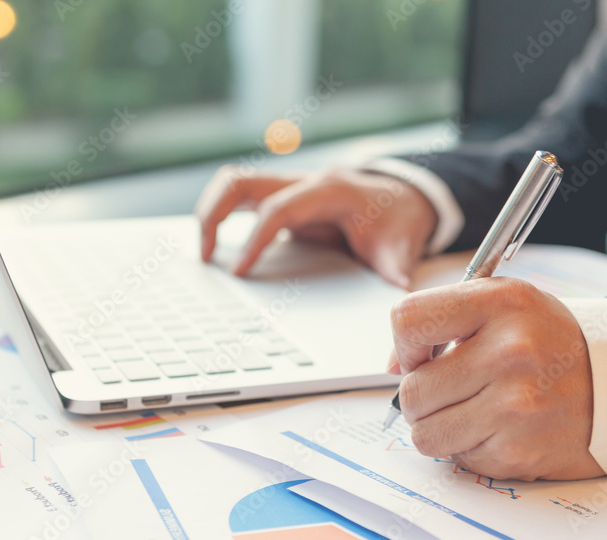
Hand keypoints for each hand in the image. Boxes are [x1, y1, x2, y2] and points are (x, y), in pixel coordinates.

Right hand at [194, 166, 438, 288]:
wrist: (402, 199)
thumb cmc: (397, 221)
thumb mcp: (400, 246)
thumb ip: (394, 268)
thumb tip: (399, 291)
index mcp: (329, 190)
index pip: (278, 209)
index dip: (255, 239)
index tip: (239, 271)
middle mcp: (303, 181)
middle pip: (241, 182)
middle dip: (214, 214)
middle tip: (205, 257)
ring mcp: (289, 186)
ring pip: (233, 183)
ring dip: (210, 211)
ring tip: (204, 254)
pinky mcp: (281, 198)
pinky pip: (240, 197)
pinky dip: (221, 215)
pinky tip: (218, 248)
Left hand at [388, 278, 603, 480]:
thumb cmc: (553, 344)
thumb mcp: (507, 305)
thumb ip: (445, 319)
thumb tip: (393, 366)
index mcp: (502, 304)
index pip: (410, 320)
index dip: (405, 345)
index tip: (421, 356)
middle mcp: (510, 352)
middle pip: (412, 390)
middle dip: (421, 396)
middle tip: (451, 391)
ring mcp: (515, 406)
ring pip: (425, 432)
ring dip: (439, 427)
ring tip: (470, 412)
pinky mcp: (519, 450)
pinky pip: (458, 457)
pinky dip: (469, 448)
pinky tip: (499, 430)